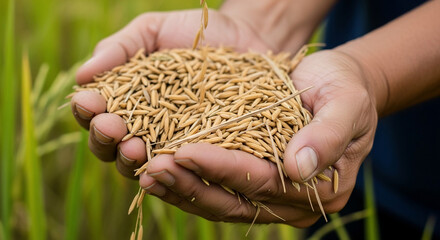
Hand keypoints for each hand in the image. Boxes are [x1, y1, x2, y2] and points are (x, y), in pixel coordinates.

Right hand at [70, 9, 270, 177]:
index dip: (89, 111)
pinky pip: (187, 168)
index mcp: (128, 103)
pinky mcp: (206, 152)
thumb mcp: (154, 30)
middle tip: (110, 127)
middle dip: (107, 139)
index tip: (88, 101)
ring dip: (133, 161)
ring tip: (135, 148)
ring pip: (145, 165)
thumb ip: (120, 48)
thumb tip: (81, 76)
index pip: (97, 116)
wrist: (245, 35)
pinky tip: (171, 162)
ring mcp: (176, 144)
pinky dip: (175, 170)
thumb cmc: (194, 33)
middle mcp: (147, 129)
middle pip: (114, 147)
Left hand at [139, 50, 377, 226]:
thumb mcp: (346, 103)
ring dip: (182, 189)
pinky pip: (217, 192)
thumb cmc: (344, 88)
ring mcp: (272, 197)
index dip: (223, 169)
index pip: (264, 182)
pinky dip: (187, 184)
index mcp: (320, 187)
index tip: (185, 151)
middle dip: (192, 185)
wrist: (335, 82)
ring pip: (221, 202)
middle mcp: (294, 201)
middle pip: (236, 200)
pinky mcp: (253, 185)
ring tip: (146, 172)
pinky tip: (159, 173)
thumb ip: (328, 135)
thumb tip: (299, 168)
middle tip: (153, 167)